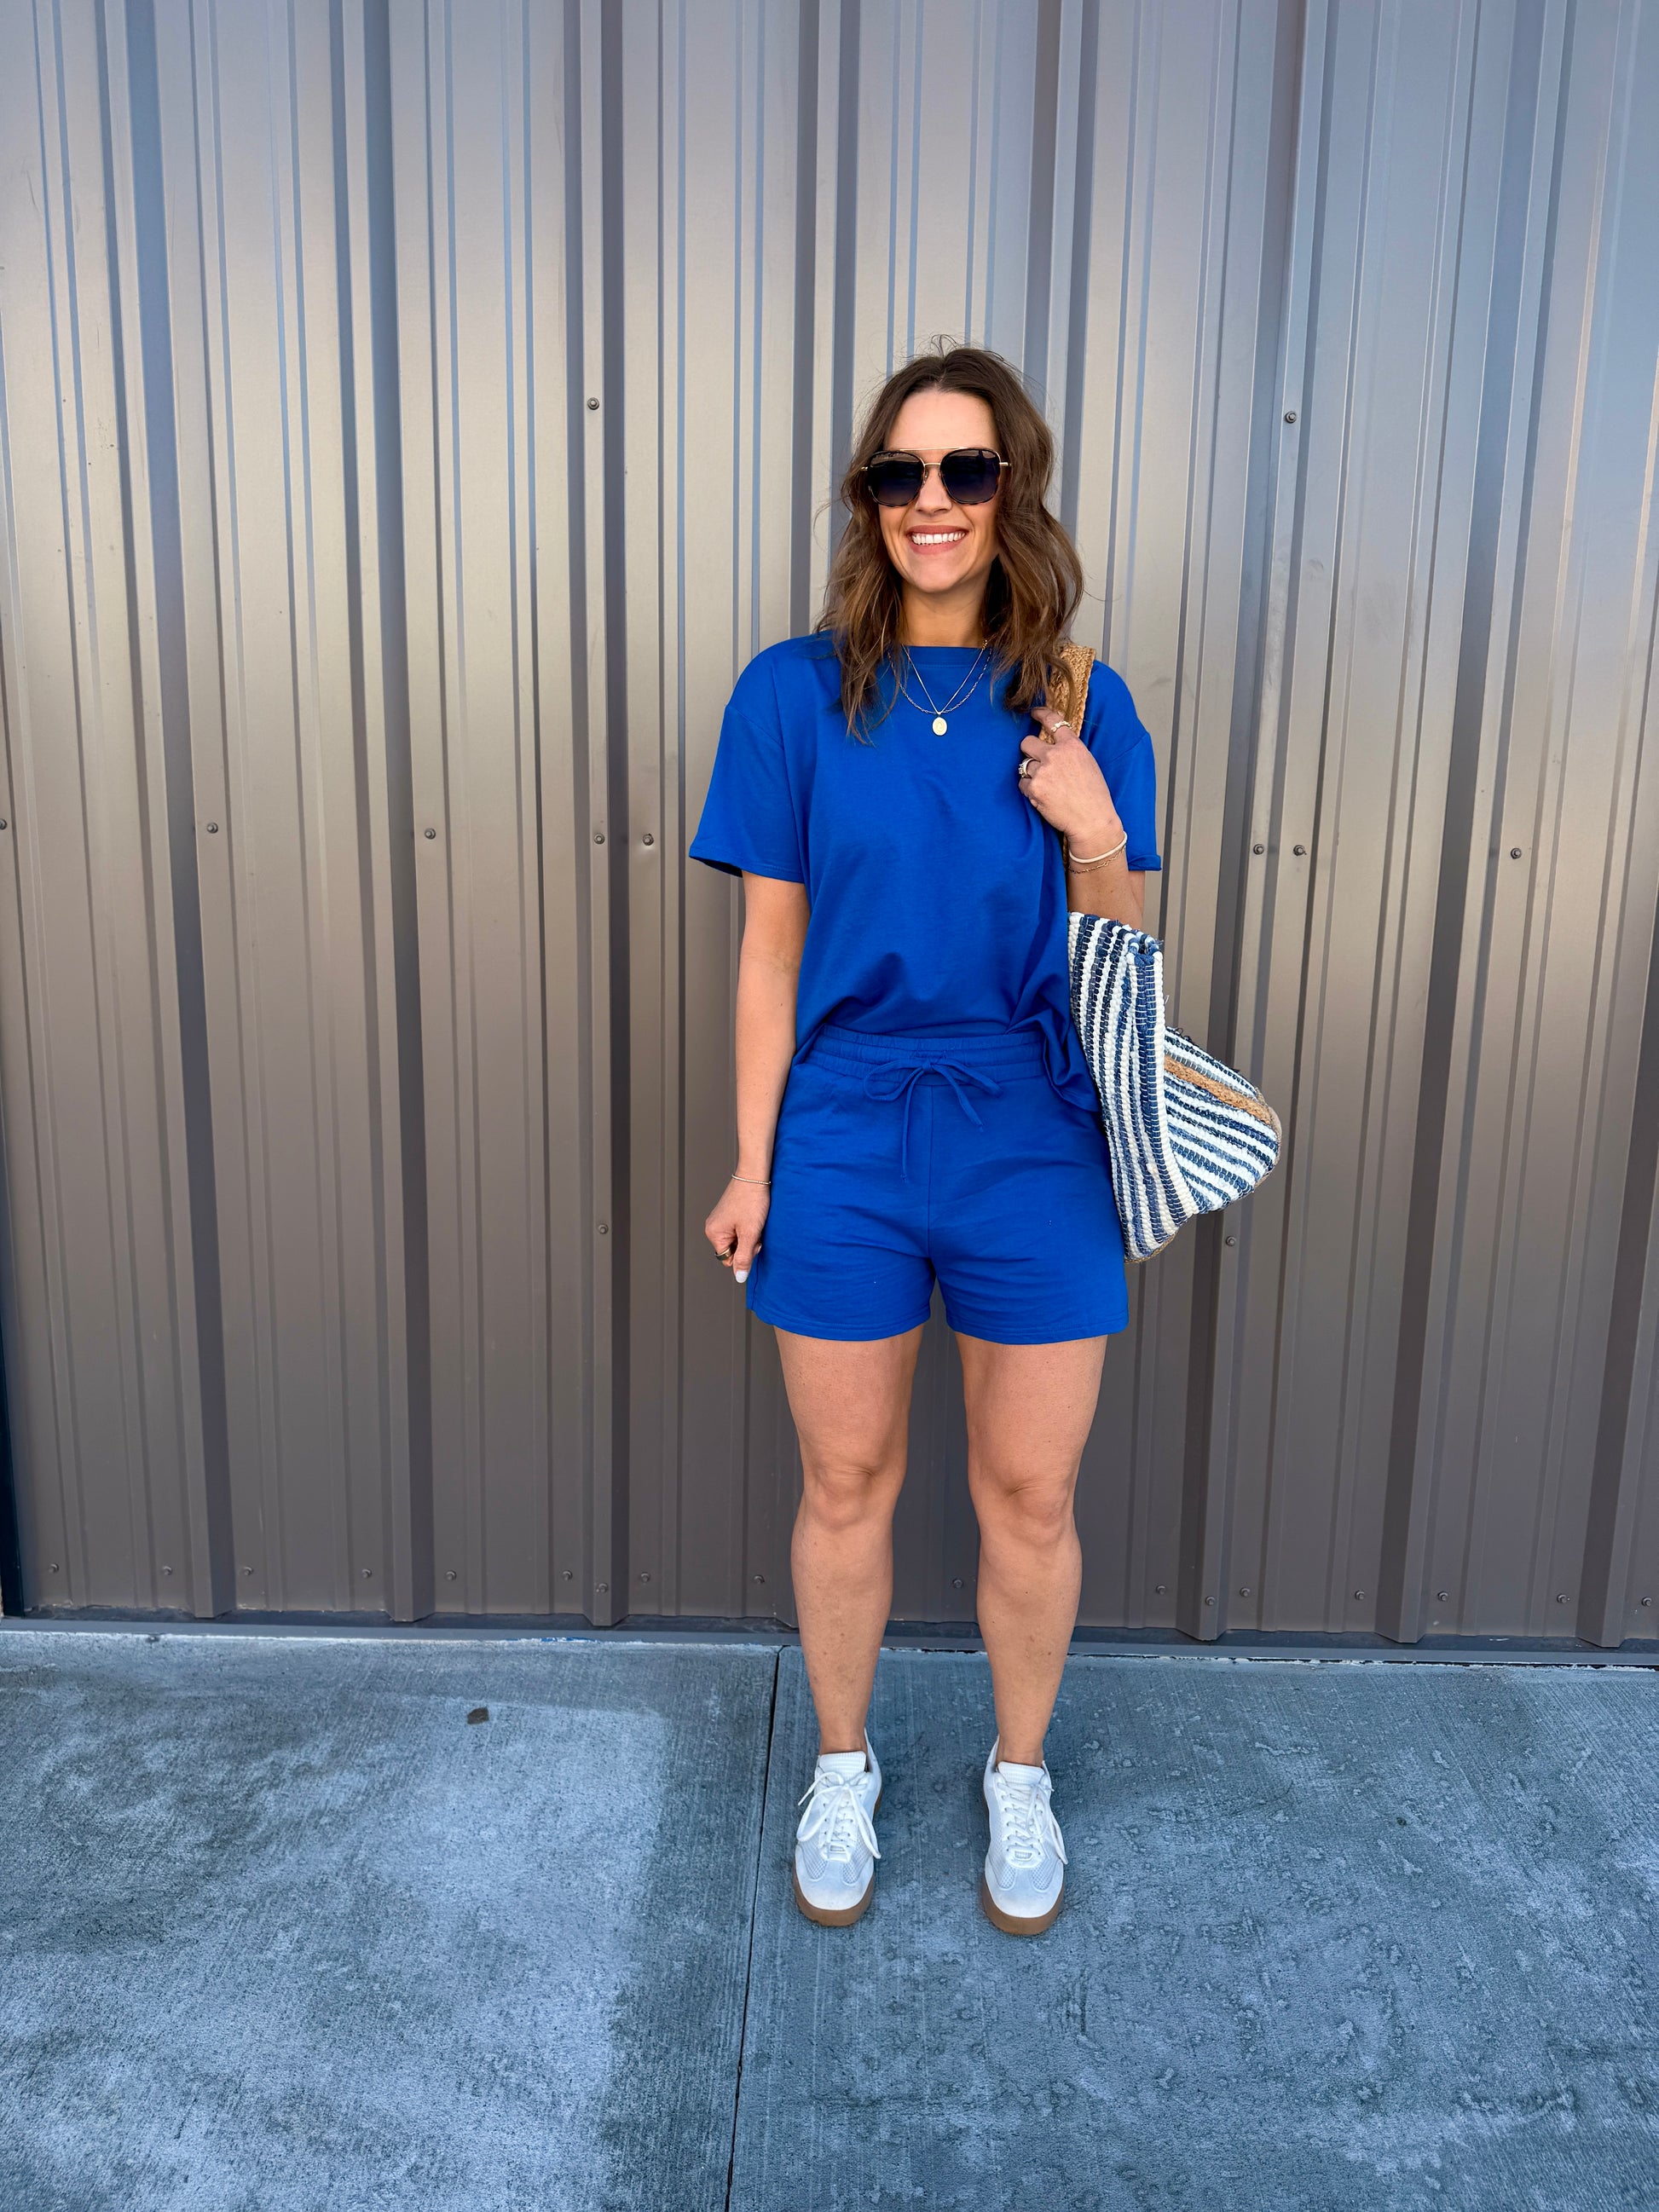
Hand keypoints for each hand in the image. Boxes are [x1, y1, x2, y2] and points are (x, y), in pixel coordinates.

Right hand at [705, 1176, 770, 1283]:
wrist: (755, 1175)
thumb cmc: (751, 1201)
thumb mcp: (750, 1233)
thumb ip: (744, 1257)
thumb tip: (739, 1277)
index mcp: (714, 1233)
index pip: (728, 1259)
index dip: (744, 1254)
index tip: (752, 1240)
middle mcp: (713, 1227)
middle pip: (732, 1250)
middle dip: (747, 1244)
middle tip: (755, 1229)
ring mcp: (720, 1219)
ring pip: (737, 1239)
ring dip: (749, 1235)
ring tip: (755, 1221)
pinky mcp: (728, 1213)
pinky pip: (738, 1229)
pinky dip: (748, 1226)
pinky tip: (754, 1217)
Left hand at [1018, 708, 1122, 850]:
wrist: (1092, 820)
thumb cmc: (1094, 795)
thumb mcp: (1088, 764)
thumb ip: (1070, 752)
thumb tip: (1053, 746)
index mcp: (1073, 746)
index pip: (1053, 721)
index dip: (1040, 714)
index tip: (1033, 713)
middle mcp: (1056, 755)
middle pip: (1027, 742)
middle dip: (1029, 750)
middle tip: (1036, 761)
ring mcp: (1043, 771)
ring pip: (1024, 765)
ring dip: (1031, 773)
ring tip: (1047, 786)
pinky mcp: (1034, 788)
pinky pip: (1022, 783)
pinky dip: (1029, 789)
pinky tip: (1043, 796)